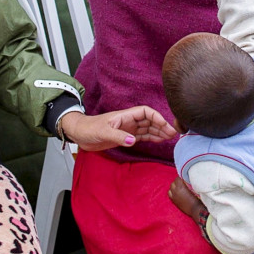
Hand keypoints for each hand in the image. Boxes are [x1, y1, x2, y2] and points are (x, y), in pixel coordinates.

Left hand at [61, 105, 176, 151]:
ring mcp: (127, 129)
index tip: (165, 125)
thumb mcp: (102, 132)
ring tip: (170, 138)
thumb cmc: (88, 129)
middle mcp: (128, 121)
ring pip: (147, 129)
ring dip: (158, 132)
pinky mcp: (124, 137)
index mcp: (124, 115)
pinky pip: (142, 136)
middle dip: (161, 125)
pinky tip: (159, 140)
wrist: (79, 135)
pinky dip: (151, 138)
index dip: (156, 117)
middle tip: (173, 134)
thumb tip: (133, 141)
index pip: (145, 112)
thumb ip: (118, 136)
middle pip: (149, 120)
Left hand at [168, 176, 204, 219]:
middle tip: (182, 184)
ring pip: (170, 189)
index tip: (184, 179)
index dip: (181, 178)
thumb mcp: (193, 188)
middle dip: (177, 183)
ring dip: (174, 188)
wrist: (196, 209)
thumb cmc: (197, 198)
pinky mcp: (174, 201)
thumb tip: (186, 179)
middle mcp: (175, 191)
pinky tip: (178, 194)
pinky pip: (170, 194)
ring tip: (179, 189)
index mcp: (180, 186)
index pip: (177, 178)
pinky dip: (172, 193)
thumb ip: (187, 183)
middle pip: (173, 183)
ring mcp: (173, 196)